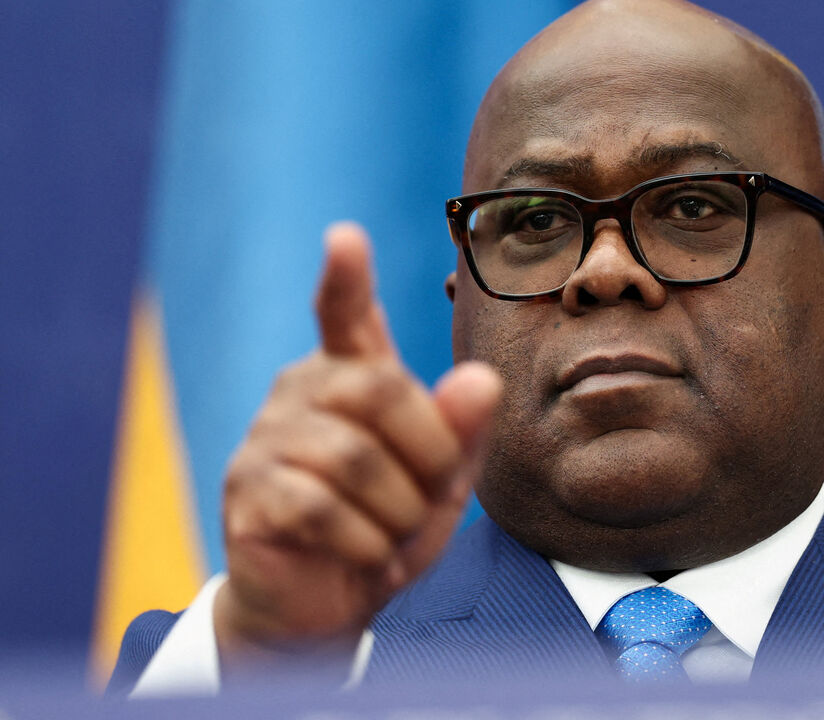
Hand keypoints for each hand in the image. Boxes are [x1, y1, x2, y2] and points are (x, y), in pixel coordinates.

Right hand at [213, 223, 500, 672]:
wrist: (332, 606)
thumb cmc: (389, 526)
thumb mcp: (445, 481)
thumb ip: (462, 430)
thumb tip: (482, 380)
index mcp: (349, 375)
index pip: (342, 314)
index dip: (346, 278)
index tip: (345, 237)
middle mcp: (300, 391)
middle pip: (379, 390)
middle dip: (428, 453)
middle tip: (430, 499)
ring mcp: (265, 440)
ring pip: (352, 458)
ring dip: (396, 512)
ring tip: (391, 535)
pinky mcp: (248, 494)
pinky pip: (320, 510)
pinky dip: (363, 543)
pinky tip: (364, 555)